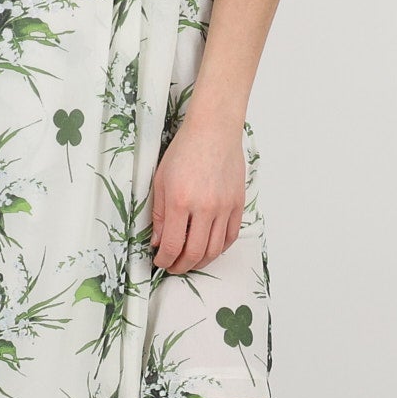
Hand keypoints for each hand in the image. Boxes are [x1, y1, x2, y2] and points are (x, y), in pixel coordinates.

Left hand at [149, 116, 245, 273]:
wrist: (213, 131)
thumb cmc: (185, 151)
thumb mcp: (160, 181)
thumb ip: (159, 215)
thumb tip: (158, 241)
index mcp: (180, 202)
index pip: (173, 245)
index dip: (165, 260)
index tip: (160, 261)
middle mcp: (205, 207)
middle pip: (195, 253)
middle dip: (181, 266)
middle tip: (173, 267)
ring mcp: (224, 207)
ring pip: (215, 249)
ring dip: (201, 261)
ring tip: (190, 261)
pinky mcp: (238, 204)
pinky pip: (231, 236)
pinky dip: (220, 248)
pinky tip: (209, 248)